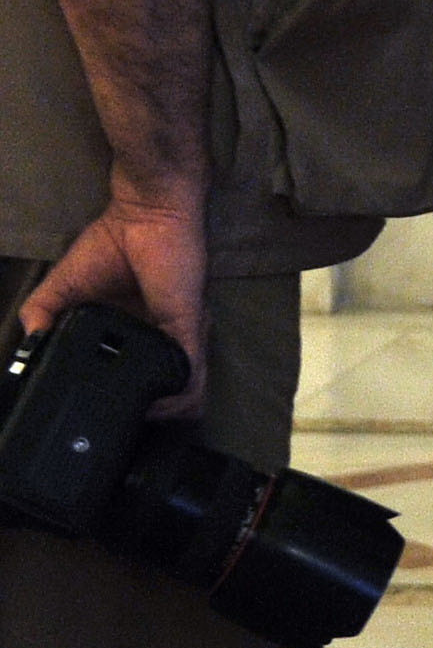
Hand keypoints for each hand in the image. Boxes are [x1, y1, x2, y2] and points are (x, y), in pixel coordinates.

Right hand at [16, 188, 207, 420]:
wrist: (145, 214)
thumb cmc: (111, 245)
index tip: (106, 421)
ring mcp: (180, 336)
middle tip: (122, 433)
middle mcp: (164, 340)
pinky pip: (190, 373)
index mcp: (139, 333)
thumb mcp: (63, 289)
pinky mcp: (189, 327)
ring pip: (186, 392)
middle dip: (149, 418)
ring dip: (166, 416)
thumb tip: (27, 351)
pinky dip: (176, 398)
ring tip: (138, 426)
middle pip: (167, 393)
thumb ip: (44, 318)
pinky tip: (155, 409)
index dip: (126, 400)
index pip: (136, 376)